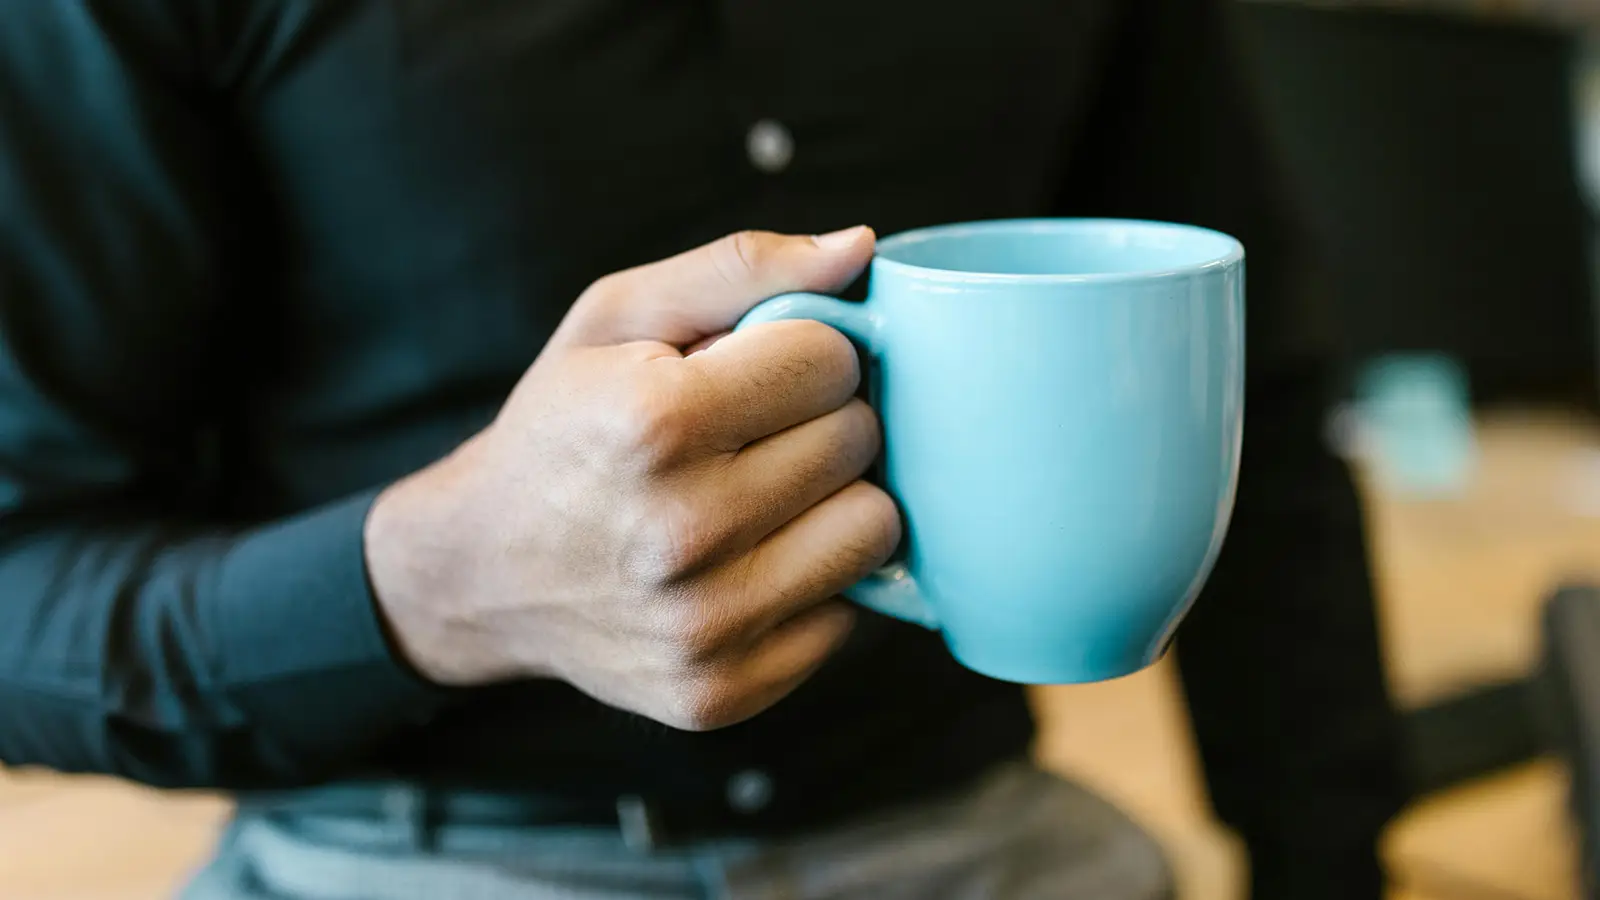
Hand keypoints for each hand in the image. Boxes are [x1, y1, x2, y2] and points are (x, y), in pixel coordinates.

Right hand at [365, 227, 900, 730]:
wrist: (483, 572)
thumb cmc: (560, 428)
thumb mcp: (616, 319)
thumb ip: (738, 268)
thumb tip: (858, 248)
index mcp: (654, 423)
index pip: (831, 360)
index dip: (803, 352)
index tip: (759, 369)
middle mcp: (682, 531)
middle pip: (856, 442)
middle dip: (820, 421)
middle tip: (755, 434)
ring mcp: (705, 625)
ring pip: (873, 530)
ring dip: (832, 502)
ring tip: (764, 494)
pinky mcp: (723, 691)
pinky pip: (845, 614)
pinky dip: (809, 580)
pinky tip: (748, 561)